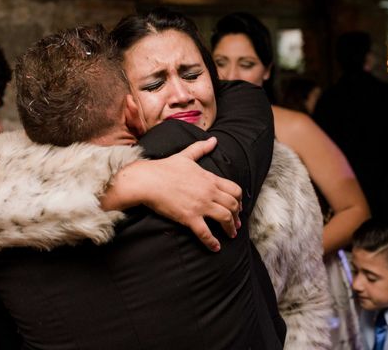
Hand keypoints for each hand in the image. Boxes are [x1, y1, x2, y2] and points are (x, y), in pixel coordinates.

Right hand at [102, 137, 241, 251]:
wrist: (147, 180)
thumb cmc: (164, 168)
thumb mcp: (185, 155)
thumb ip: (201, 148)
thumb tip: (214, 139)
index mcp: (209, 178)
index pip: (234, 189)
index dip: (239, 200)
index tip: (238, 208)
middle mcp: (209, 192)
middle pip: (232, 205)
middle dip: (236, 216)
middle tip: (235, 225)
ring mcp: (200, 205)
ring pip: (224, 218)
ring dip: (230, 229)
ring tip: (230, 235)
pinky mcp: (189, 217)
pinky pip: (205, 233)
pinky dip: (212, 242)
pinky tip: (215, 248)